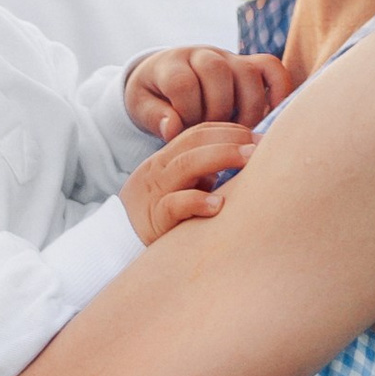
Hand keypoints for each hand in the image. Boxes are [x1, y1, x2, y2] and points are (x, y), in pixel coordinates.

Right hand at [121, 119, 260, 243]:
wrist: (114, 246)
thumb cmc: (155, 220)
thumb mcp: (176, 189)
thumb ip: (200, 176)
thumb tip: (239, 166)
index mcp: (164, 160)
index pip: (197, 133)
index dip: (228, 129)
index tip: (256, 135)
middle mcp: (158, 170)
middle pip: (195, 141)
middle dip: (230, 138)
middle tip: (260, 144)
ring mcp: (154, 192)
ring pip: (187, 165)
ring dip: (221, 158)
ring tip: (249, 160)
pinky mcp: (153, 219)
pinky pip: (175, 205)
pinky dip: (197, 201)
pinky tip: (219, 204)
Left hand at [124, 44, 292, 141]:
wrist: (164, 76)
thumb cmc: (154, 97)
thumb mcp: (141, 107)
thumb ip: (154, 117)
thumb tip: (173, 129)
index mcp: (171, 64)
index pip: (183, 83)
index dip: (185, 113)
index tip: (182, 132)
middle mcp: (203, 54)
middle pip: (218, 74)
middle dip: (216, 112)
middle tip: (210, 135)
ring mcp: (229, 57)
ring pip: (248, 74)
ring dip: (245, 110)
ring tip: (235, 134)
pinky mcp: (249, 65)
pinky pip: (272, 68)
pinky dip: (278, 90)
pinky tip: (271, 117)